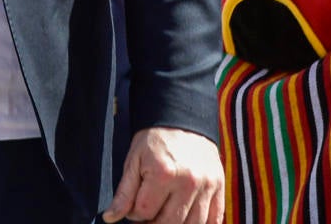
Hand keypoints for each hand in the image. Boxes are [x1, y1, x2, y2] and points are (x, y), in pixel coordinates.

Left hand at [103, 127, 223, 223]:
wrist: (183, 118)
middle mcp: (188, 182)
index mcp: (163, 173)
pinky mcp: (220, 187)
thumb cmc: (155, 139)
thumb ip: (124, 192)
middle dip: (154, 222)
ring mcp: (207, 186)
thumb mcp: (134, 160)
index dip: (135, 213)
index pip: (144, 212)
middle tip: (149, 212)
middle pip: (168, 223)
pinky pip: (214, 219)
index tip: (135, 205)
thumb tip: (110, 218)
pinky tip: (187, 218)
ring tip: (166, 214)